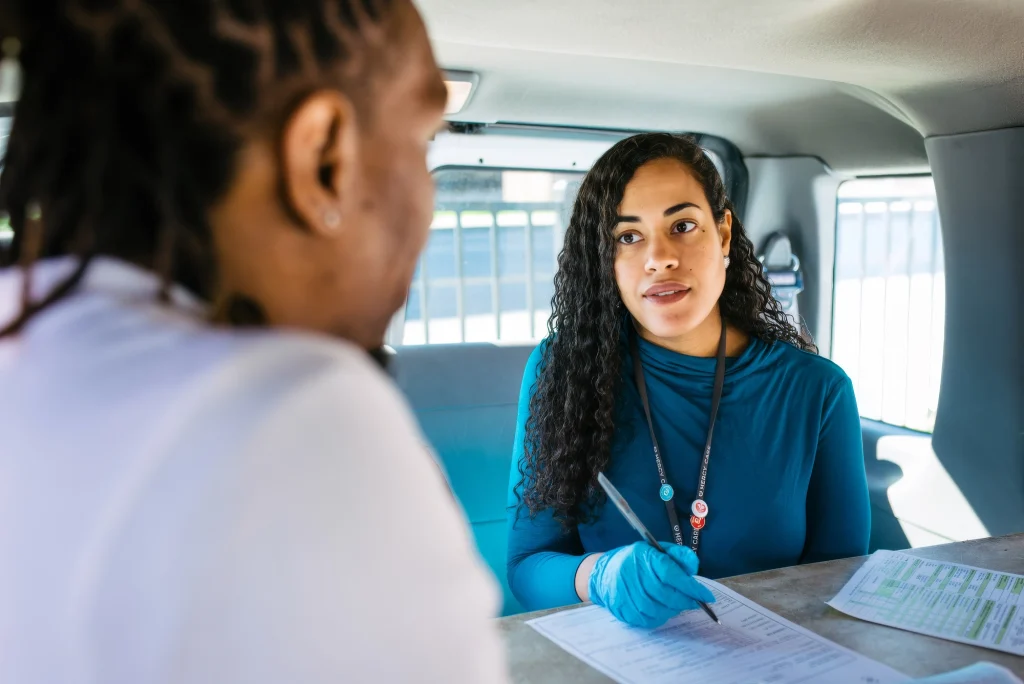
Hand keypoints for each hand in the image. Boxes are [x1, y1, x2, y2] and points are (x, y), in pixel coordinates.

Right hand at [588, 542, 714, 628]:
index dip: (691, 587)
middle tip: (694, 600)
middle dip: (686, 600)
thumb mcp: (655, 549)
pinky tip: (663, 607)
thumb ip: (677, 555)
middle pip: (668, 595)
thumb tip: (693, 567)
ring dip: (674, 608)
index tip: (707, 596)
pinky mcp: (625, 612)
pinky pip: (651, 619)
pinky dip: (662, 615)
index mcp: (643, 558)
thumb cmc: (633, 560)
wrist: (602, 574)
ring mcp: (627, 596)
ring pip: (661, 609)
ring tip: (676, 601)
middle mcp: (634, 576)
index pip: (671, 574)